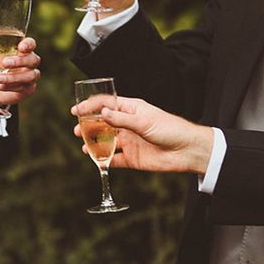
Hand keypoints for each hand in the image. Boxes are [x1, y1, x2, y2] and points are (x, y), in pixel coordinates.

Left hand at [0, 32, 40, 104]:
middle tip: (4, 63)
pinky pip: (21, 87)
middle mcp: (29, 62)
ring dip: (12, 77)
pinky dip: (6, 87)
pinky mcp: (27, 89)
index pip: (31, 43)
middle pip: (33, 60)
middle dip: (20, 61)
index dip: (28, 45)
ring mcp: (30, 76)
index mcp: (22, 49)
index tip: (21, 47)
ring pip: (29, 76)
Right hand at [72, 96, 213, 173]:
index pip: (106, 104)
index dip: (90, 106)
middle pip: (102, 123)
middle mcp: (127, 124)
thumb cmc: (170, 129)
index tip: (76, 110)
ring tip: (84, 145)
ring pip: (105, 141)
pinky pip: (112, 159)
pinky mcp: (131, 158)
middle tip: (77, 130)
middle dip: (88, 126)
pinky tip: (94, 158)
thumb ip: (121, 119)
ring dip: (93, 143)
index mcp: (131, 109)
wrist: (187, 151)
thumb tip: (102, 113)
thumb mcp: (144, 121)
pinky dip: (102, 160)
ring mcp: (128, 141)